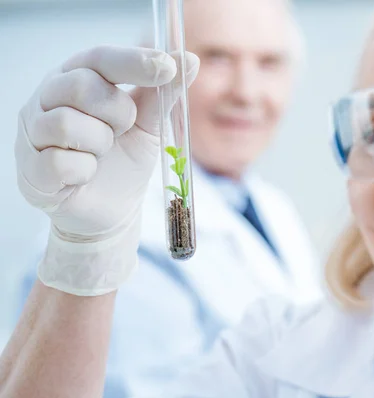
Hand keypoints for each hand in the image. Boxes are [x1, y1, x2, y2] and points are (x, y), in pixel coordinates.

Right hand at [14, 45, 199, 294]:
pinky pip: (58, 162)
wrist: (111, 210)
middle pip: (79, 85)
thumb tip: (189, 59)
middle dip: (116, 112)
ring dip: (99, 143)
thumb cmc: (125, 159)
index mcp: (76, 78)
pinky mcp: (30, 170)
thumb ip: (163, 94)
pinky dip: (83, 170)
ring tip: (102, 154)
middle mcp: (47, 99)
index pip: (99, 58)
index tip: (167, 67)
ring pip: (65, 123)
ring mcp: (33, 134)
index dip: (133, 61)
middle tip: (122, 130)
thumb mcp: (148, 125)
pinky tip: (86, 174)